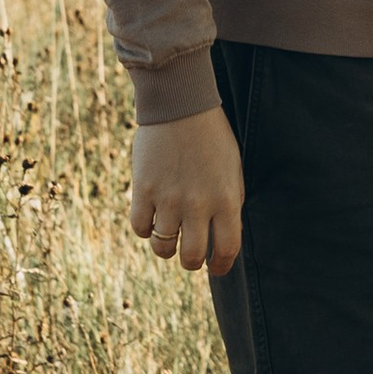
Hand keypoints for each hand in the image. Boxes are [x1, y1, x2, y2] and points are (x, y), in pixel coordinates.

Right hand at [129, 110, 243, 276]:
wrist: (180, 105)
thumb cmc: (212, 137)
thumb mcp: (232, 169)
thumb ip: (229, 203)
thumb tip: (223, 237)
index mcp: (226, 199)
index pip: (227, 249)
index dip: (221, 266)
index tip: (216, 268)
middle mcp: (198, 204)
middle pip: (192, 256)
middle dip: (192, 262)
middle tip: (190, 255)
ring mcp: (169, 198)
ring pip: (163, 248)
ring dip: (166, 248)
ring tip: (168, 237)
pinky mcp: (143, 189)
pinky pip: (140, 228)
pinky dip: (145, 229)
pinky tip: (151, 218)